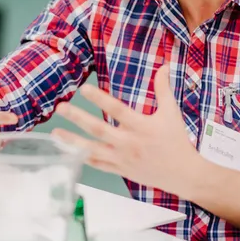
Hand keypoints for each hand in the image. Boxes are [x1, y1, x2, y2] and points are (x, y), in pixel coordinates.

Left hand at [52, 65, 200, 194]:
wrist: (184, 174)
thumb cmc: (177, 141)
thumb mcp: (171, 113)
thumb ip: (164, 89)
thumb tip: (164, 66)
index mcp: (141, 127)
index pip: (117, 110)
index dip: (100, 100)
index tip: (83, 89)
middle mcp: (129, 143)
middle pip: (99, 129)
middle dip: (78, 118)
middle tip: (60, 108)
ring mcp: (123, 159)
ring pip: (93, 150)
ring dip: (72, 141)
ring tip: (55, 133)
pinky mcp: (120, 171)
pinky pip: (98, 164)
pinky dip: (82, 159)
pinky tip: (68, 152)